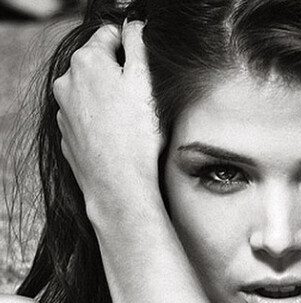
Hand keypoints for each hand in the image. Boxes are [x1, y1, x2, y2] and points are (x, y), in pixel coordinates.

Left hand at [52, 21, 162, 220]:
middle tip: (139, 103)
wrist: (119, 185)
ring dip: (107, 102)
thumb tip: (133, 27)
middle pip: (97, 66)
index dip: (131, 51)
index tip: (143, 74)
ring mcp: (63, 111)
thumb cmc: (136, 135)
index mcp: (86, 61)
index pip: (110, 36)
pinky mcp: (66, 136)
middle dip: (117, 78)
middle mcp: (67, 82)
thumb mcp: (145, 81)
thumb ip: (138, 44)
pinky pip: (86, 121)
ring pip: (90, 94)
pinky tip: (116, 140)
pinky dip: (99, 124)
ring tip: (128, 126)